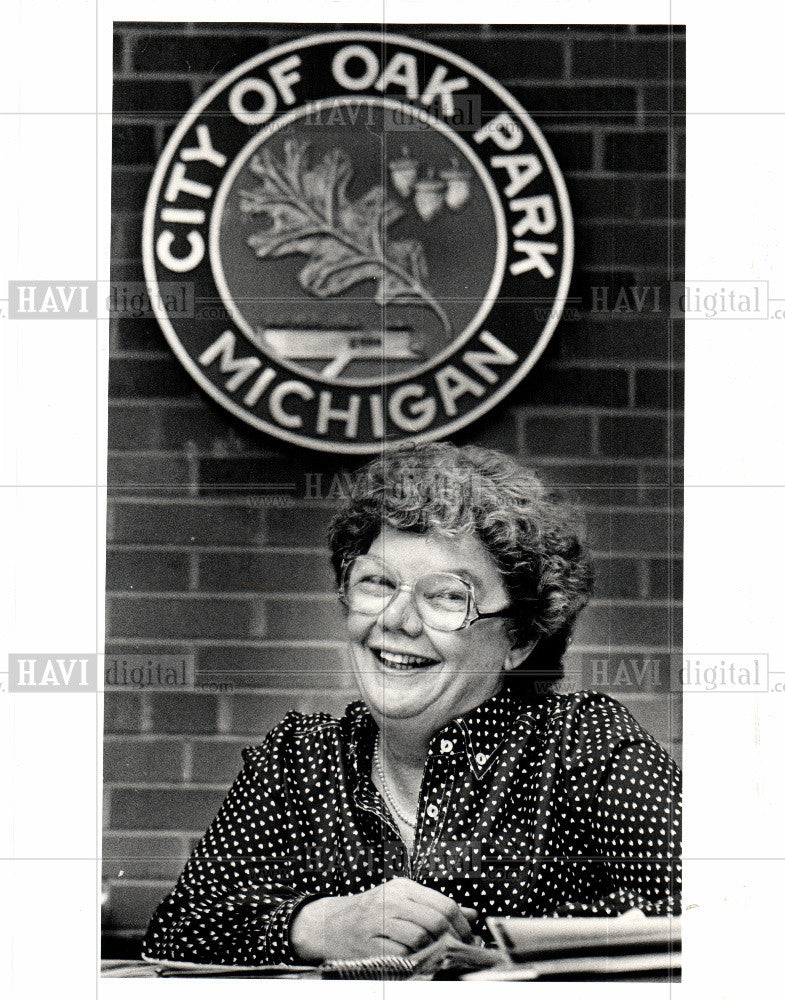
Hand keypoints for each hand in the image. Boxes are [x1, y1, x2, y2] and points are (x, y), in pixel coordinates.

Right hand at [289, 877, 477, 961]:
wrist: (330, 924)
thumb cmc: (372, 913)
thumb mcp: (403, 901)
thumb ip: (436, 906)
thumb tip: (473, 915)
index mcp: (403, 887)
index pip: (444, 904)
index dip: (462, 925)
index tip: (469, 939)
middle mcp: (391, 899)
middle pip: (435, 921)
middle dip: (452, 940)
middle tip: (456, 952)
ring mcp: (378, 921)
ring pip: (421, 938)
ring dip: (432, 951)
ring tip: (432, 955)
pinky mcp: (369, 944)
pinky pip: (402, 955)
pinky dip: (413, 960)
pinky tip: (413, 960)